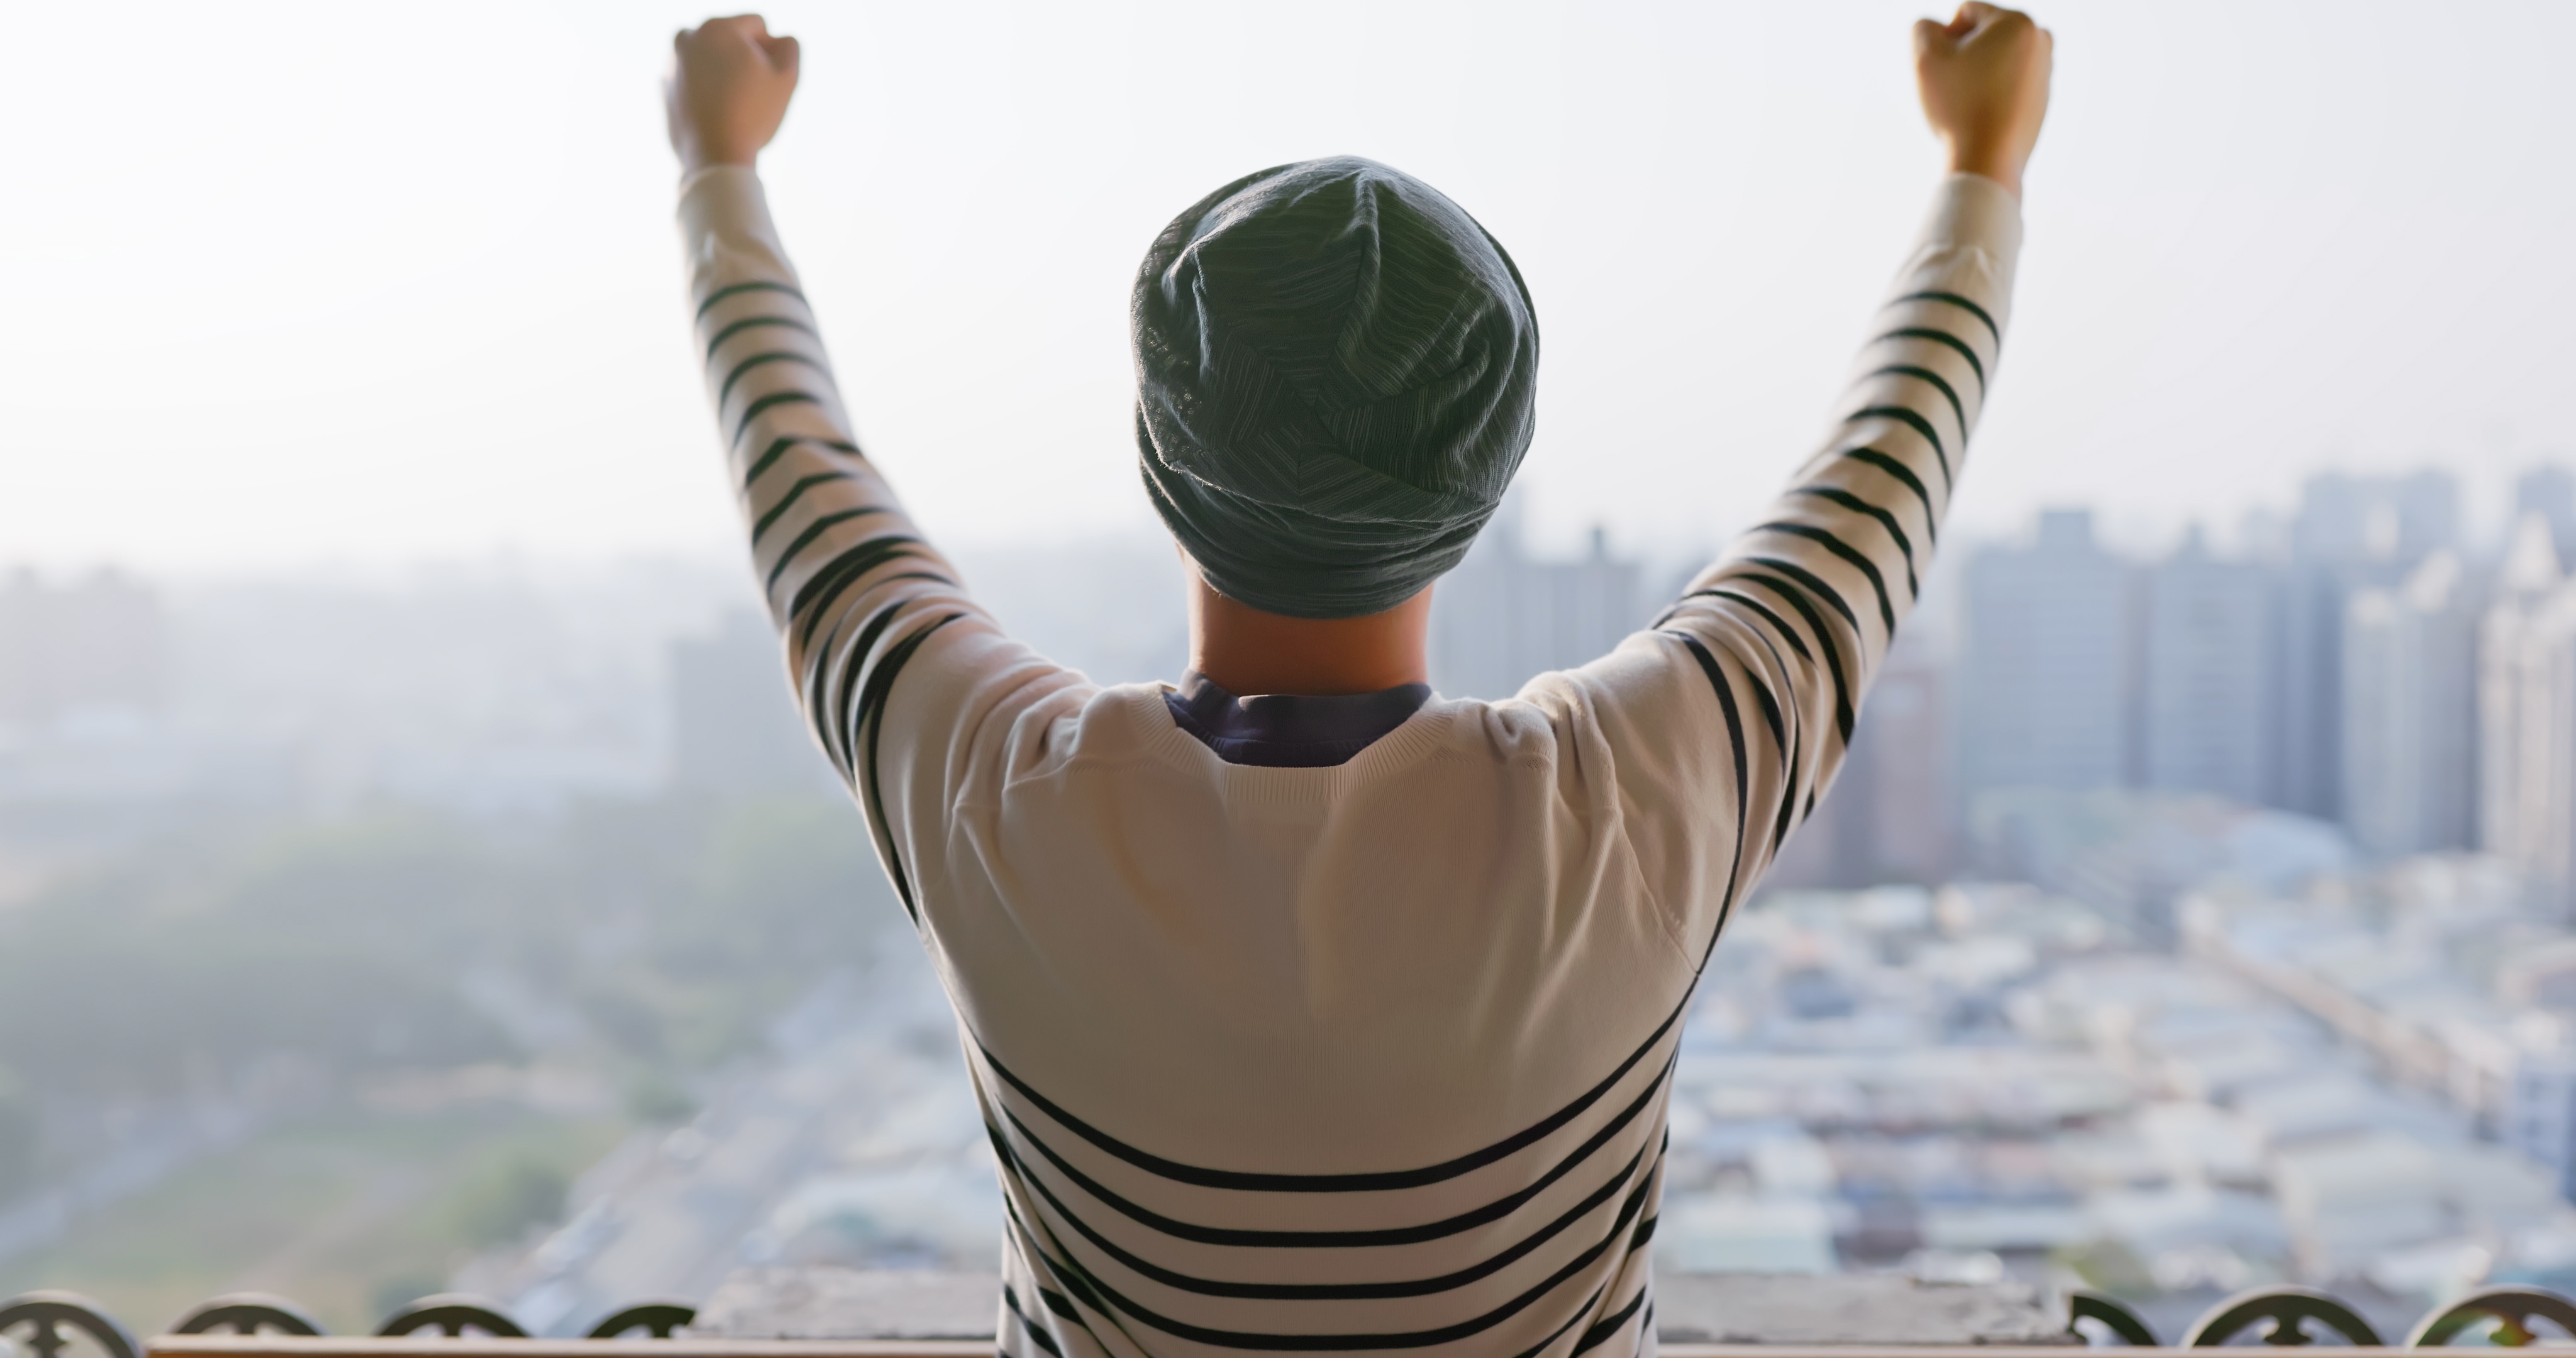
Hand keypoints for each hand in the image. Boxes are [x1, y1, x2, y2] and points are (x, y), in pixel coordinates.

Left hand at [667, 15, 800, 173]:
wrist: (713, 156)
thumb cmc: (752, 115)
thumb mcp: (787, 76)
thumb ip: (789, 46)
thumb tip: (776, 40)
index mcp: (717, 27)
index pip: (757, 25)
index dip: (771, 52)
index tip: (766, 81)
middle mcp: (687, 37)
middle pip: (731, 39)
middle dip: (744, 58)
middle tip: (750, 94)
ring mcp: (671, 62)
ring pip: (711, 58)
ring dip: (724, 72)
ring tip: (733, 104)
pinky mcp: (665, 87)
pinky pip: (695, 78)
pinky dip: (707, 89)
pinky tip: (717, 113)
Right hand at [1914, 3, 2051, 197]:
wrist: (1988, 160)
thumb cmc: (1958, 107)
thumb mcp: (1925, 58)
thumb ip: (1922, 28)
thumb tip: (1934, 28)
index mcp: (2018, 23)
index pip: (1967, 12)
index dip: (1943, 39)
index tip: (1943, 70)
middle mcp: (2041, 42)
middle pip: (1985, 35)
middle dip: (1963, 54)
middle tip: (1953, 88)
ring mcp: (2045, 72)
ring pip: (1996, 61)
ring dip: (1976, 74)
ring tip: (1967, 103)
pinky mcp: (2042, 100)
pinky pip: (2007, 86)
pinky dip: (1990, 95)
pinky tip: (1980, 117)